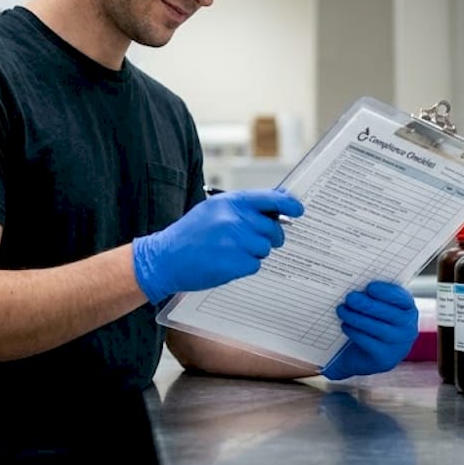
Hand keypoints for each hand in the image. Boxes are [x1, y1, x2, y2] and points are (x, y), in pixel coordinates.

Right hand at [132, 189, 303, 303]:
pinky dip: (244, 266)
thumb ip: (241, 208)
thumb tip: (272, 208)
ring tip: (230, 251)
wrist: (165, 258)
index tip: (298, 210)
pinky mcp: (234, 263)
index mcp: (231, 202)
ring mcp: (235, 242)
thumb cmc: (189, 234)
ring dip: (253, 252)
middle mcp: (235, 219)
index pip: (271, 198)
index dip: (289, 204)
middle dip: (270, 237)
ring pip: (264, 248)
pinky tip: (226, 262)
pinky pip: (255, 265)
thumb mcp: (213, 210)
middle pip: (272, 228)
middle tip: (255, 241)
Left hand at [321, 282, 417, 380]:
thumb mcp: (377, 307)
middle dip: (367, 304)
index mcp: (409, 309)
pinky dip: (354, 332)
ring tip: (341, 310)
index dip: (386, 292)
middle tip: (350, 298)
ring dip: (356, 317)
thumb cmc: (373, 322)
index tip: (370, 287)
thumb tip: (357, 281)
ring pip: (377, 328)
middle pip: (389, 314)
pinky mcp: (385, 359)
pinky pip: (368, 343)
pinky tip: (345, 325)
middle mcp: (409, 328)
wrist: (367, 355)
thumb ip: (373, 295)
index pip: (402, 298)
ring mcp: (399, 346)